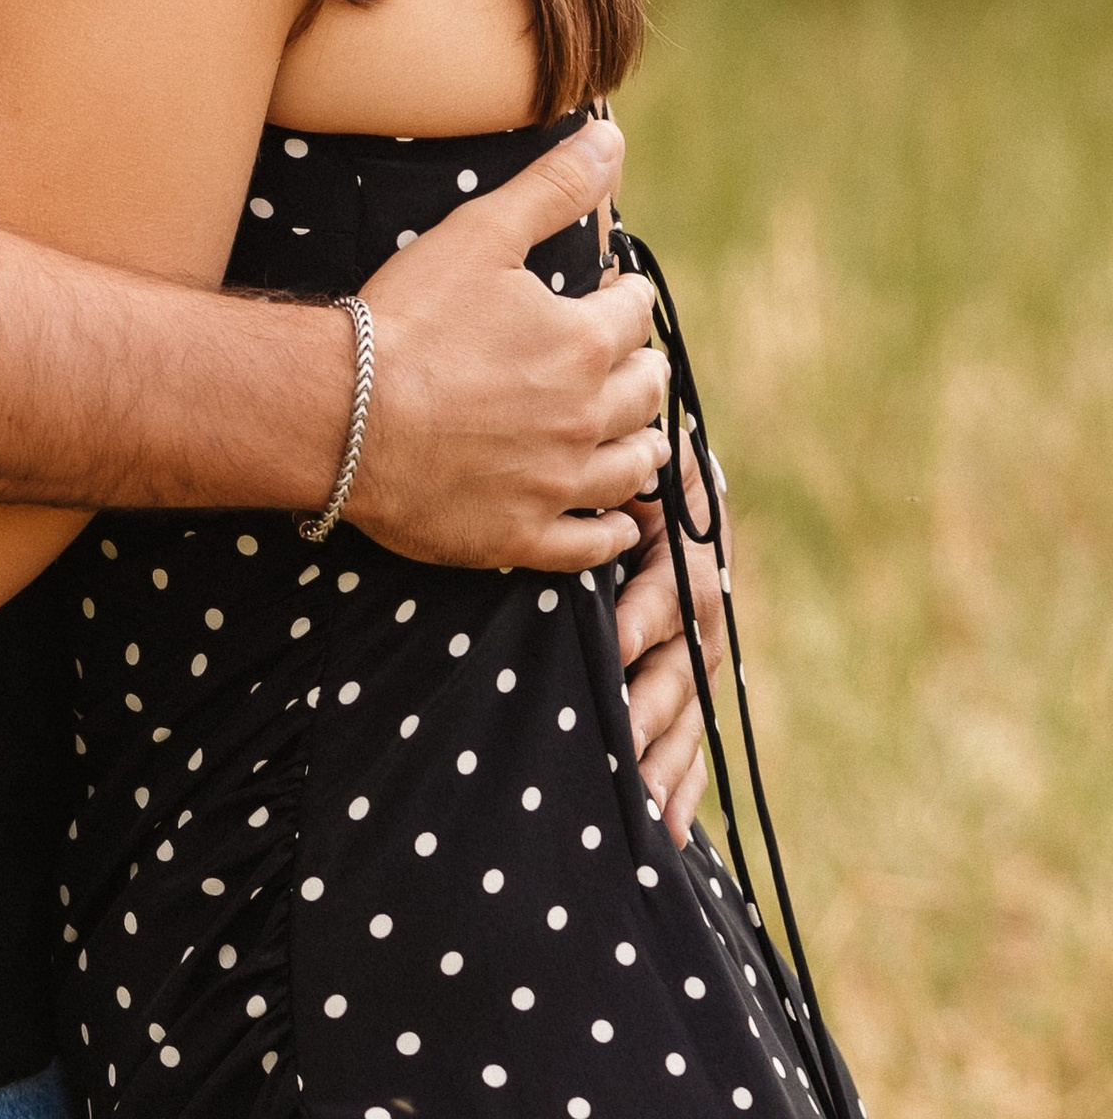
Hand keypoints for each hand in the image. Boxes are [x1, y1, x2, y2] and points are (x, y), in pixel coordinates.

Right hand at [345, 119, 669, 572]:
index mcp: (582, 345)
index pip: (635, 315)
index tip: (617, 293)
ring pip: (632, 470)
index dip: (626, 297)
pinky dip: (613, 535)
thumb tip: (612, 139)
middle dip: (642, 369)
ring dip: (641, 447)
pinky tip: (619, 526)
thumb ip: (553, 186)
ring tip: (639, 437)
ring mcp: (556, 484)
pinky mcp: (521, 536)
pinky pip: (590, 546)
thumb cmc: (411, 316)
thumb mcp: (482, 232)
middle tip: (630, 361)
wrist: (345, 412)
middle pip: (645, 393)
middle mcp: (585, 419)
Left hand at [614, 478, 727, 839]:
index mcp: (687, 547)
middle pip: (683, 661)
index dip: (646, 616)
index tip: (617, 642)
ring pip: (688, 709)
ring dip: (666, 757)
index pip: (673, 587)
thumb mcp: (631, 460)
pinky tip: (667, 829)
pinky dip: (681, 781)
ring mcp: (697, 647)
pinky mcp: (687, 677)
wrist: (654, 468)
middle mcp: (701, 604)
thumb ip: (617, 475)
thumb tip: (588, 474)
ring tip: (644, 806)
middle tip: (623, 738)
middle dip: (652, 703)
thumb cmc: (626, 463)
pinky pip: (690, 735)